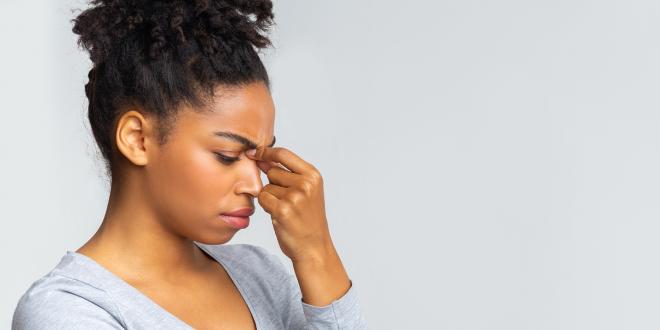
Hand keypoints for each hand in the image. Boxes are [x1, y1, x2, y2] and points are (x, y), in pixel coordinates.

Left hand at [246, 146, 332, 262]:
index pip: (283, 154)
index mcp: (313, 175)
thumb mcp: (305, 191)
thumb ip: (285, 173)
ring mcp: (294, 196)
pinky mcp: (282, 210)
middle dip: (273, 184)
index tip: (253, 152)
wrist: (314, 247)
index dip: (266, 152)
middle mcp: (305, 183)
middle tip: (288, 201)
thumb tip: (261, 158)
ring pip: (266, 187)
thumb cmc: (307, 219)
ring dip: (270, 198)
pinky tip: (279, 216)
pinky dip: (266, 207)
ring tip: (286, 210)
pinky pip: (262, 199)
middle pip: (272, 172)